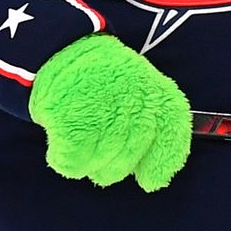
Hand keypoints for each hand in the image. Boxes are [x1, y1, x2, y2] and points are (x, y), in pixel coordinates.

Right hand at [30, 34, 191, 191]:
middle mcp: (135, 103)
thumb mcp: (136, 86)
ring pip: (100, 165)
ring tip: (80, 138)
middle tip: (100, 158)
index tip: (152, 181)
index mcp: (155, 92)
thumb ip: (149, 122)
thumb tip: (156, 176)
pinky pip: (73, 163)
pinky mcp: (74, 123)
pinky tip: (62, 143)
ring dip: (88, 161)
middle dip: (113, 166)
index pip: (171, 134)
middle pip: (128, 158)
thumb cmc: (100, 77)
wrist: (58, 49)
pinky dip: (65, 160)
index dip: (162, 162)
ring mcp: (105, 114)